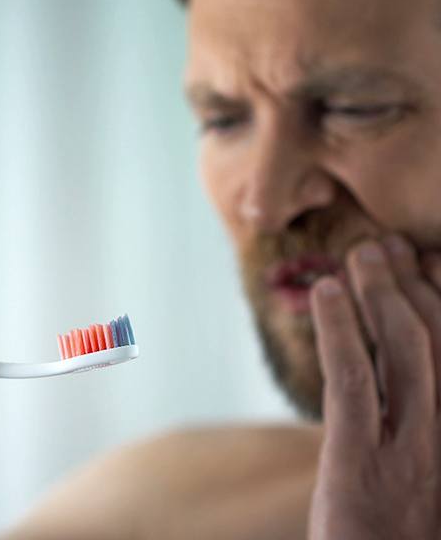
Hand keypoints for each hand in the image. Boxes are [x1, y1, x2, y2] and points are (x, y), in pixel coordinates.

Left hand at [307, 234, 440, 539]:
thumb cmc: (399, 538)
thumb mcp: (418, 472)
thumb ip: (419, 415)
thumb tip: (393, 360)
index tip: (425, 259)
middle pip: (437, 338)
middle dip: (414, 282)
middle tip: (389, 244)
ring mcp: (412, 456)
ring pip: (405, 350)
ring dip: (382, 292)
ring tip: (363, 252)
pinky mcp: (359, 470)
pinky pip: (355, 383)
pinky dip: (341, 331)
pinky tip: (326, 292)